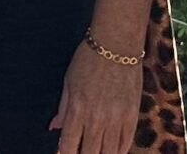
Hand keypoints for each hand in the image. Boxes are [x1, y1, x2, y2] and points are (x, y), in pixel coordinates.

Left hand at [51, 38, 141, 153]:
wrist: (117, 44)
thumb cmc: (88, 59)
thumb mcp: (69, 81)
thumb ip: (63, 108)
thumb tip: (54, 127)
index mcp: (78, 109)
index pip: (68, 145)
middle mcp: (97, 118)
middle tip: (80, 152)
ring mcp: (116, 118)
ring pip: (109, 153)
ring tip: (95, 152)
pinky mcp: (132, 115)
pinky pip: (126, 143)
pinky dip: (118, 151)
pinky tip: (112, 151)